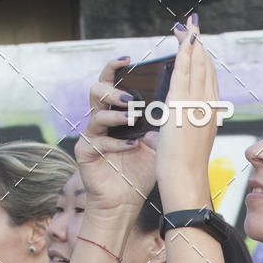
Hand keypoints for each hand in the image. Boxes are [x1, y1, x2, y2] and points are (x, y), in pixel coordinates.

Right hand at [76, 58, 157, 219]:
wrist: (126, 202)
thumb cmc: (140, 173)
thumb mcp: (157, 144)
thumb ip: (161, 123)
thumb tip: (176, 100)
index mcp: (117, 113)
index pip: (113, 83)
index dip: (117, 68)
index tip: (130, 60)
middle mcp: (101, 121)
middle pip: (97, 91)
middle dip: (114, 90)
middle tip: (131, 97)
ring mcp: (92, 136)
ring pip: (96, 114)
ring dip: (116, 115)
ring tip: (132, 118)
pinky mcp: (86, 153)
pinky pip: (98, 142)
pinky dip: (116, 143)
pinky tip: (132, 146)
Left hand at [155, 17, 216, 208]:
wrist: (186, 181)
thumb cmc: (183, 172)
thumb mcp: (182, 147)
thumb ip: (176, 135)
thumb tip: (161, 132)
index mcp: (208, 116)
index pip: (207, 81)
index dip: (201, 62)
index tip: (195, 47)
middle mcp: (207, 107)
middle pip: (205, 69)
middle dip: (198, 46)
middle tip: (192, 26)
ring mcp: (197, 105)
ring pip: (197, 66)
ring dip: (192, 43)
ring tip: (188, 25)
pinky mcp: (183, 105)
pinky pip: (185, 71)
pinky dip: (185, 52)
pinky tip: (183, 38)